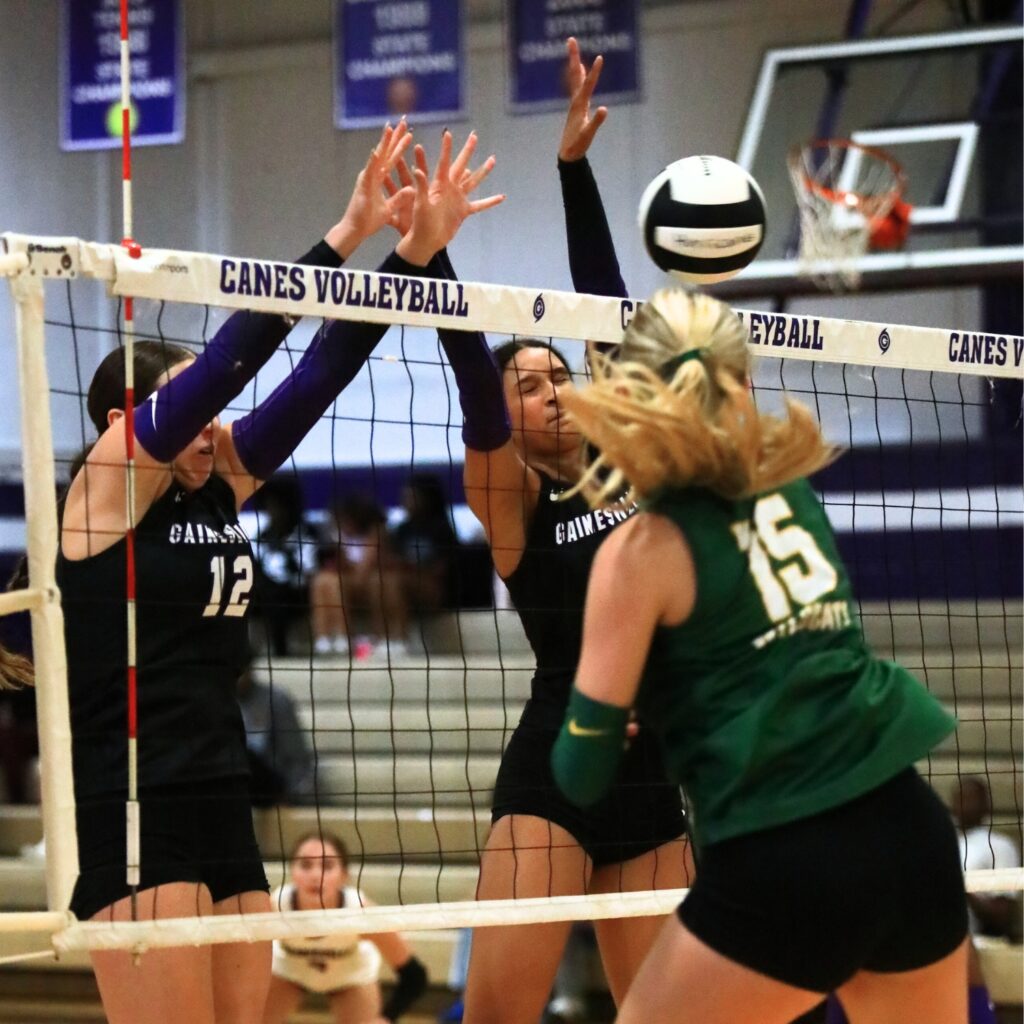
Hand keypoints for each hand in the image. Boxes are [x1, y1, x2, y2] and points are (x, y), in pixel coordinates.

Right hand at [326, 121, 414, 257]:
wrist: (355, 230)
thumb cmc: (368, 220)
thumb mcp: (389, 209)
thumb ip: (399, 198)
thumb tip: (411, 190)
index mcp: (378, 179)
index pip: (392, 159)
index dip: (400, 146)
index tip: (409, 133)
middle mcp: (372, 175)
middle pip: (386, 153)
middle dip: (395, 137)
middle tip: (404, 121)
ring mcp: (367, 179)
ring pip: (378, 158)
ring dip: (384, 143)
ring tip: (390, 128)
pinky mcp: (364, 186)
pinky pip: (370, 173)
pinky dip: (373, 162)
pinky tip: (378, 151)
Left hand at [396, 130, 504, 265]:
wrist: (426, 240)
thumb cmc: (419, 222)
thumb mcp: (420, 203)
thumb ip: (421, 187)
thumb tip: (417, 170)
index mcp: (439, 184)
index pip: (444, 162)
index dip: (446, 148)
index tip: (447, 133)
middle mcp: (450, 188)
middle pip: (461, 165)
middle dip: (468, 151)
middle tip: (474, 136)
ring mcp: (458, 199)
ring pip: (473, 181)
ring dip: (483, 171)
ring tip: (493, 159)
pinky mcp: (463, 211)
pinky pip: (480, 206)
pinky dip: (490, 202)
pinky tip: (502, 197)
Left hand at [558, 36, 607, 161]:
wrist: (567, 155)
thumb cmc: (577, 145)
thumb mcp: (588, 134)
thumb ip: (596, 121)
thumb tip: (605, 109)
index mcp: (579, 106)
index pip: (587, 85)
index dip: (594, 72)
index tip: (600, 58)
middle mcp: (575, 102)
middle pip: (575, 75)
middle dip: (574, 57)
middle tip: (571, 40)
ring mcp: (575, 104)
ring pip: (575, 80)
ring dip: (575, 64)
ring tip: (574, 51)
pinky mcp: (577, 108)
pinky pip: (577, 87)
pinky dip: (579, 77)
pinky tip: (579, 73)